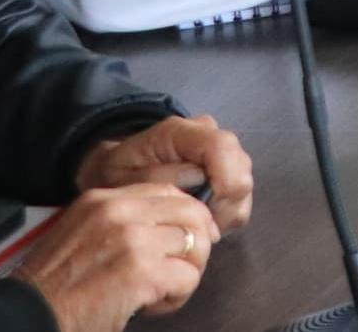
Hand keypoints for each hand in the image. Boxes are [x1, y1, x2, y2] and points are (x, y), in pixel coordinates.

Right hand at [14, 185, 219, 331]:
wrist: (28, 315)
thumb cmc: (55, 285)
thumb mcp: (83, 232)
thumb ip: (123, 221)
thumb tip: (175, 225)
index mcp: (105, 200)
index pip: (170, 192)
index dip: (188, 218)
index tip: (189, 241)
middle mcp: (119, 212)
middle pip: (193, 214)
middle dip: (196, 245)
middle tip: (180, 271)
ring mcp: (132, 240)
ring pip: (195, 247)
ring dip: (186, 274)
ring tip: (160, 292)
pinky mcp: (141, 272)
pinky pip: (188, 278)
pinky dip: (177, 297)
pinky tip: (152, 306)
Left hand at [74, 118, 253, 233]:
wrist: (114, 171)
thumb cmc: (115, 176)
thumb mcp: (120, 180)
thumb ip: (154, 178)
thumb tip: (197, 180)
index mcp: (180, 132)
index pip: (222, 147)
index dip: (224, 180)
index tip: (204, 213)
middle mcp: (209, 135)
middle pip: (240, 170)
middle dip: (221, 205)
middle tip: (191, 226)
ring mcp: (222, 153)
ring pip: (242, 188)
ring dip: (222, 213)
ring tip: (191, 224)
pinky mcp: (228, 172)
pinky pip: (239, 199)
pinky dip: (223, 215)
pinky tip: (198, 220)